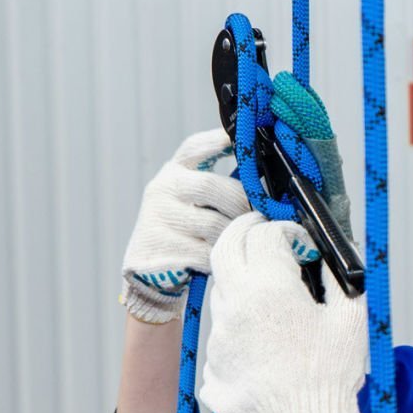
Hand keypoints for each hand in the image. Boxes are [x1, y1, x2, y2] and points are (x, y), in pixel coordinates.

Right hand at [120, 129, 251, 323]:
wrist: (150, 272)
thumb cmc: (186, 231)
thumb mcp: (194, 201)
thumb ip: (218, 186)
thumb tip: (261, 179)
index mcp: (173, 172)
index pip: (195, 147)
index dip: (218, 140)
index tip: (240, 140)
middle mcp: (162, 189)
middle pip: (213, 187)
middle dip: (241, 204)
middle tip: (256, 217)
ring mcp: (159, 218)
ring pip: (215, 224)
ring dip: (234, 235)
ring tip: (237, 240)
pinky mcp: (161, 247)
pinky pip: (208, 252)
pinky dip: (221, 257)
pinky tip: (220, 258)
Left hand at [199, 212, 368, 412]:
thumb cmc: (331, 376)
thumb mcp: (350, 318)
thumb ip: (338, 278)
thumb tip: (328, 257)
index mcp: (269, 288)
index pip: (264, 234)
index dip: (287, 232)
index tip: (302, 245)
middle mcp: (235, 305)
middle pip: (225, 247)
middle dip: (245, 231)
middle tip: (263, 232)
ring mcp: (220, 336)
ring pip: (222, 289)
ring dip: (242, 278)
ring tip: (272, 293)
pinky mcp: (213, 364)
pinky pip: (224, 331)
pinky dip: (240, 323)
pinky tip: (265, 339)